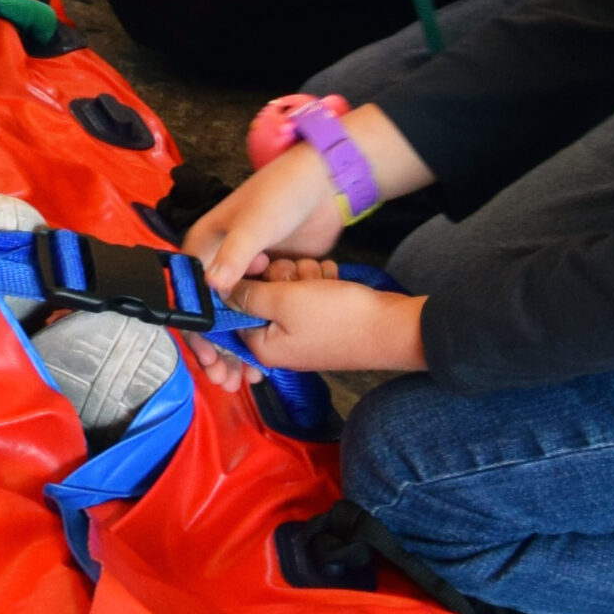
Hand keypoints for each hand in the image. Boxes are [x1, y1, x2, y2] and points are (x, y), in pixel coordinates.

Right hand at [181, 146, 344, 296]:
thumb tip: (213, 284)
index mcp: (204, 245)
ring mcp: (251, 269)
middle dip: (239, 309)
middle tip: (262, 301)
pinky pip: (273, 297)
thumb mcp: (253, 225)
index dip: (198, 312)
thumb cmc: (280, 194)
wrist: (324, 186)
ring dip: (267, 300)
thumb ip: (233, 256)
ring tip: (285, 274)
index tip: (213, 334)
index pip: (189, 288)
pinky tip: (298, 279)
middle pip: (219, 301)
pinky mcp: (275, 274)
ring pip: (249, 301)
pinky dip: (284, 297)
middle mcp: (223, 260)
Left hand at [187, 274, 426, 385]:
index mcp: (261, 345)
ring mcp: (301, 333)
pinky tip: (332, 278)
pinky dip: (319, 282)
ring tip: (320, 277)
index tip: (262, 267)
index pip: (232, 310)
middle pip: (261, 297)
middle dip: (280, 277)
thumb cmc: (338, 317)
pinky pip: (309, 294)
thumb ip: (248, 295)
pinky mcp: (321, 322)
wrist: (393, 326)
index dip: (246, 282)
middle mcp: (278, 343)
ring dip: (302, 276)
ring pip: (287, 290)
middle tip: (298, 274)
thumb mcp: (284, 300)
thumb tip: (220, 291)